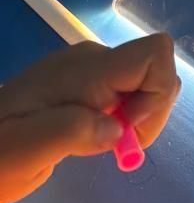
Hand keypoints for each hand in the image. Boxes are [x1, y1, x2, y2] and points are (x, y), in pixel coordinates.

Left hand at [0, 34, 179, 202]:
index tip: (128, 129)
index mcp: (85, 69)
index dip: (157, 92)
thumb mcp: (26, 149)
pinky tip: (97, 136)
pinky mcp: (88, 83)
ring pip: (147, 82)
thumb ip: (73, 132)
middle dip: (151, 112)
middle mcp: (94, 60)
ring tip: (101, 143)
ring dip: (139, 117)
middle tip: (115, 147)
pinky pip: (130, 91)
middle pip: (156, 70)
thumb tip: (117, 128)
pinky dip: (127, 118)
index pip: (154, 52)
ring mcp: (91, 70)